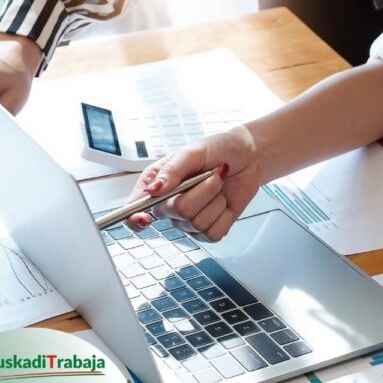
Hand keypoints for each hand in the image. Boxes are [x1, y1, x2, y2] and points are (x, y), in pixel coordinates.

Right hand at [127, 127, 261, 241]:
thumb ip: (172, 170)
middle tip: (210, 175)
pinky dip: (224, 215)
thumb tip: (154, 190)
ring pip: (198, 223)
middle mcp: (171, 205)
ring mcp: (189, 220)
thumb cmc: (218, 149)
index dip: (135, 218)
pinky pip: (213, 233)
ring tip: (218, 184)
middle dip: (202, 191)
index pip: (134, 209)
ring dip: (215, 199)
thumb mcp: (193, 152)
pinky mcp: (209, 229)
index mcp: (158, 185)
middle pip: (178, 212)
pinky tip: (224, 202)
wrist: (248, 156)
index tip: (144, 217)